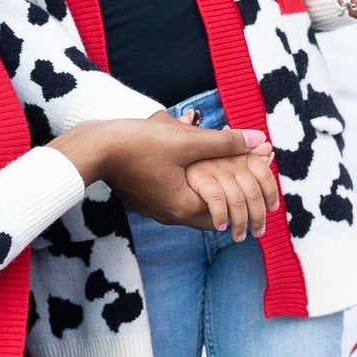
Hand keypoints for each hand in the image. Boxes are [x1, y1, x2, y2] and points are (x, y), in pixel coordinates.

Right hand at [50, 118, 269, 229]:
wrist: (94, 148)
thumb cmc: (138, 144)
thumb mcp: (186, 140)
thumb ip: (226, 142)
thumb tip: (262, 141)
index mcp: (185, 207)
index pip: (230, 211)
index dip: (248, 193)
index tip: (257, 173)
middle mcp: (172, 215)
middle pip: (214, 214)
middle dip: (233, 196)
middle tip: (247, 177)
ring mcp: (157, 210)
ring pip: (196, 206)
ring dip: (212, 191)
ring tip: (224, 170)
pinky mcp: (146, 200)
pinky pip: (179, 199)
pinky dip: (193, 188)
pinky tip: (193, 167)